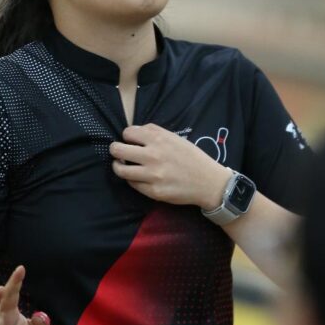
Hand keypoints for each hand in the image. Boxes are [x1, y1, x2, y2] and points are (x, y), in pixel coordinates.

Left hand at [110, 123, 229, 209]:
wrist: (208, 182)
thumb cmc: (192, 157)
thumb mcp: (175, 138)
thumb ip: (154, 133)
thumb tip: (133, 133)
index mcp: (158, 139)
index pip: (127, 133)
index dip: (127, 136)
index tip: (131, 141)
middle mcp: (153, 155)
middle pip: (118, 150)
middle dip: (115, 150)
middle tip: (119, 153)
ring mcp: (152, 175)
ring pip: (121, 170)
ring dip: (118, 166)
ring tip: (121, 166)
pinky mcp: (153, 191)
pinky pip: (132, 184)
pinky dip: (131, 179)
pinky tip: (137, 177)